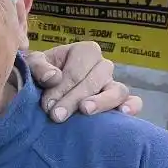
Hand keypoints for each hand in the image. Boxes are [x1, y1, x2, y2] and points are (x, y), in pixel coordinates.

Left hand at [27, 42, 142, 121]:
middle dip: (73, 98)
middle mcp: (102, 65)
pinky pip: (133, 101)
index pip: (77, 69)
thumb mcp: (33, 66)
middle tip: (56, 116)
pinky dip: (131, 107)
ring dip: (102, 102)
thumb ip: (39, 67)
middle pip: (95, 80)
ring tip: (85, 111)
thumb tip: (54, 77)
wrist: (42, 90)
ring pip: (117, 90)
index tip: (46, 105)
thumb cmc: (40, 75)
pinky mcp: (119, 101)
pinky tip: (122, 114)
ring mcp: (113, 83)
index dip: (62, 87)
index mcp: (84, 51)